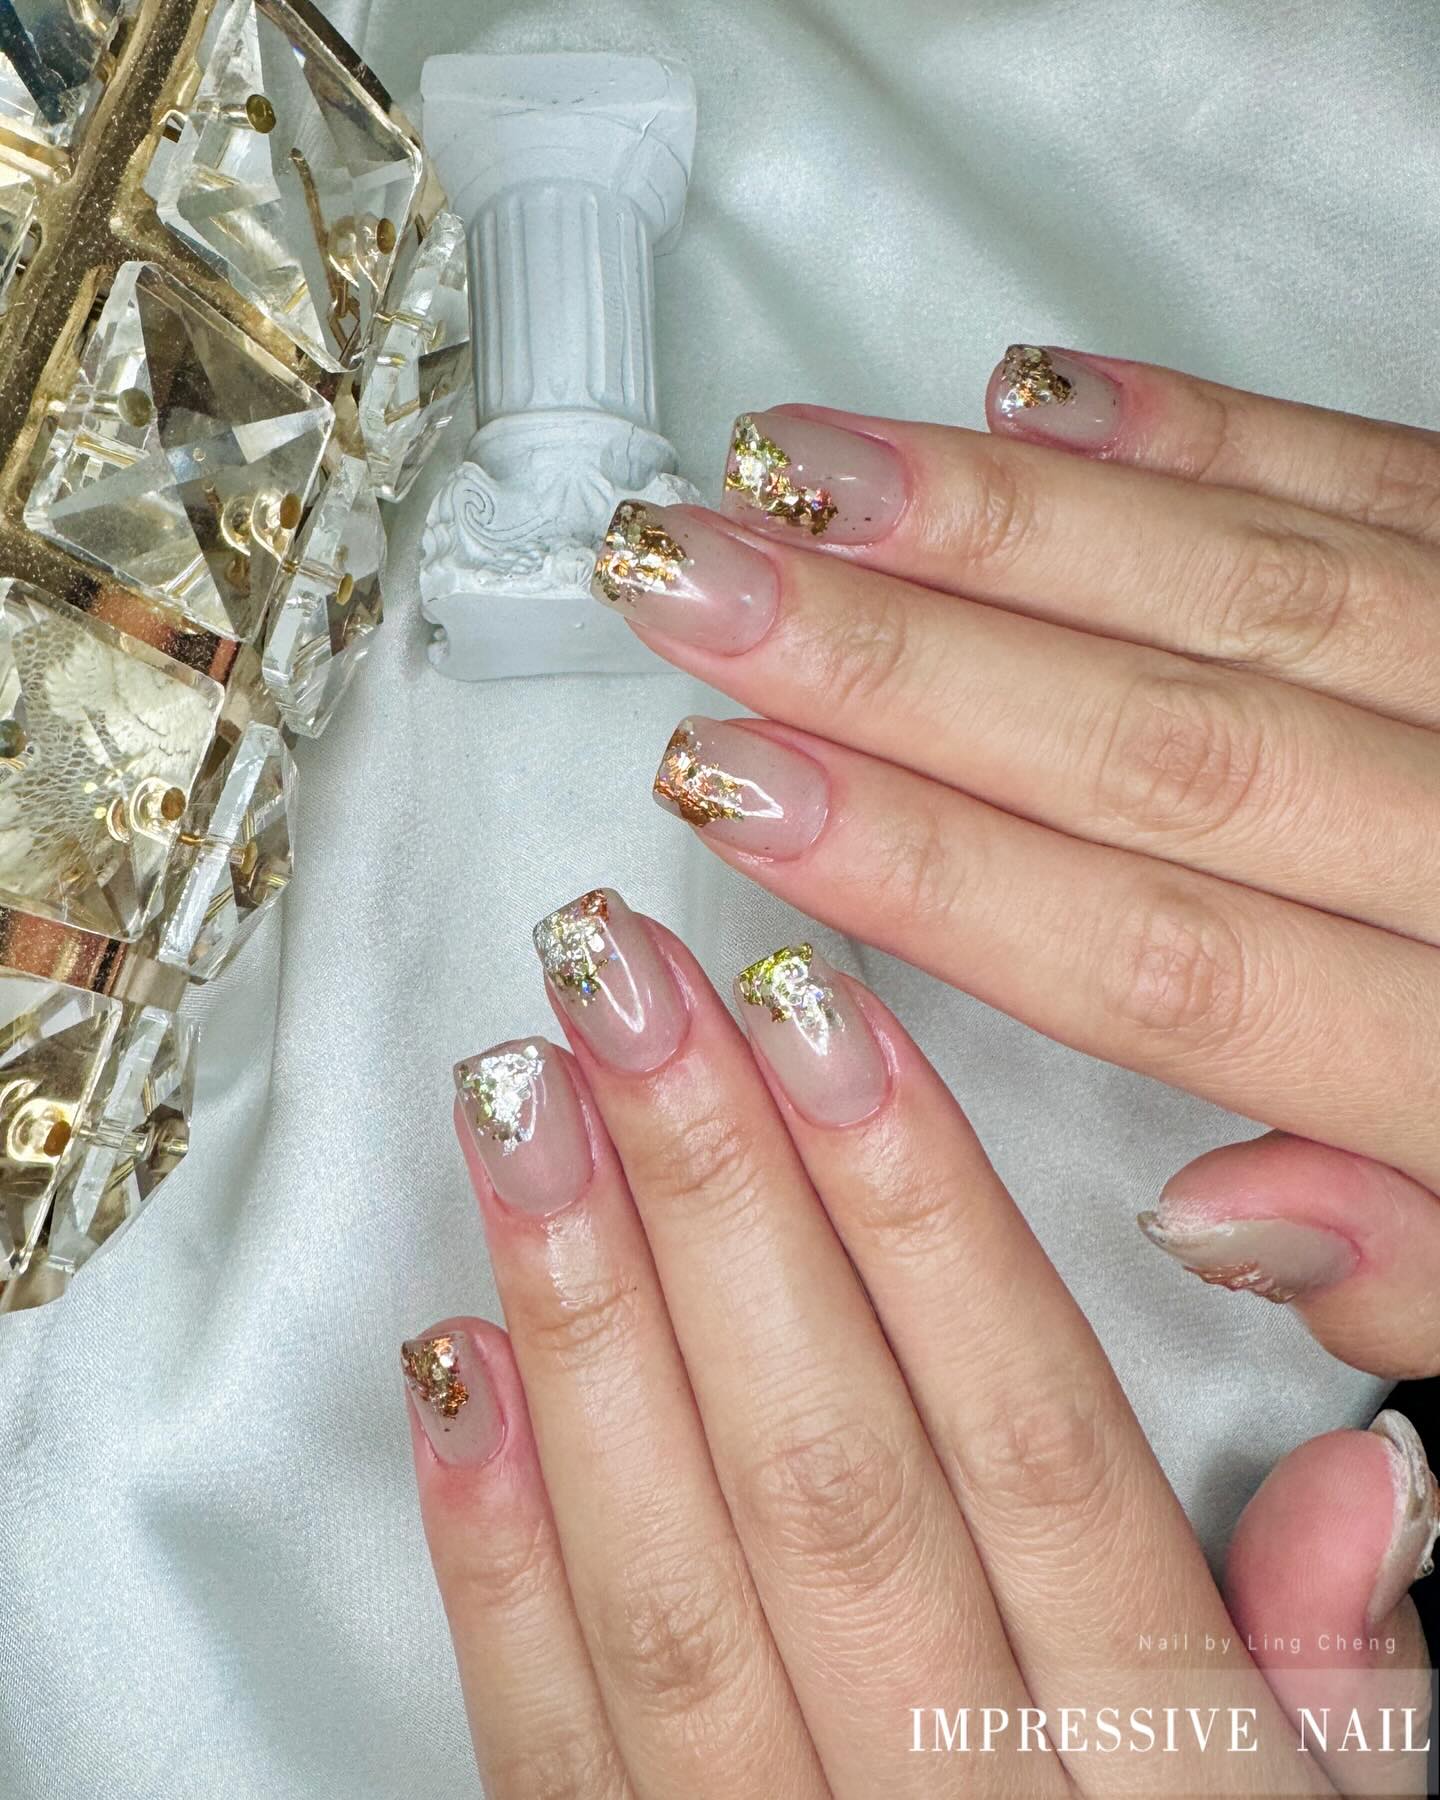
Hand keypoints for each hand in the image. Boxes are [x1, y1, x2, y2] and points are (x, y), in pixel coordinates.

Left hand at [403, 897, 1434, 1796]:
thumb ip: (1333, 1678)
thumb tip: (1362, 1473)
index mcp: (1155, 1783)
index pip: (1026, 1435)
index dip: (917, 1205)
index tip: (817, 1011)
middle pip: (830, 1460)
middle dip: (719, 1189)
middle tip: (621, 977)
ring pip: (671, 1569)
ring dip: (583, 1307)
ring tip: (517, 1091)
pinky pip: (546, 1738)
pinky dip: (488, 1544)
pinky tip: (452, 1353)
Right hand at [588, 351, 1439, 1379]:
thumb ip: (1409, 1271)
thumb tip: (1214, 1210)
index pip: (1161, 954)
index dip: (925, 868)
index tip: (732, 793)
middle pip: (1165, 744)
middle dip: (893, 659)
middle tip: (691, 587)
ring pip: (1247, 588)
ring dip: (996, 523)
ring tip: (794, 479)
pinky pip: (1379, 475)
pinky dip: (1194, 433)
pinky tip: (1028, 402)